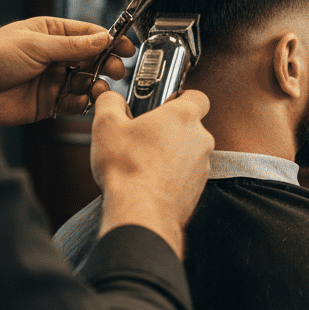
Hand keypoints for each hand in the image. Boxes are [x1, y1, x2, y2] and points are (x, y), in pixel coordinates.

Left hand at [0, 17, 135, 125]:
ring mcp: (52, 79)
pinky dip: (80, 103)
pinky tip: (81, 101)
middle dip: (105, 64)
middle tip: (115, 70)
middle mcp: (54, 55)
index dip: (109, 40)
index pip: (88, 34)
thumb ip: (73, 46)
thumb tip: (103, 39)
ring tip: (97, 88)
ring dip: (94, 85)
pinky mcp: (47, 102)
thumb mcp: (36, 45)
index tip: (125, 48)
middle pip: (91, 59)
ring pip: (85, 81)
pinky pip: (73, 103)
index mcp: (50, 33)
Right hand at [90, 90, 213, 257]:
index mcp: (183, 117)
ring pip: (189, 151)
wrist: (141, 214)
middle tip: (144, 136)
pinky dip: (173, 175)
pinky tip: (150, 180)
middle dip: (170, 129)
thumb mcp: (106, 125)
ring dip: (171, 153)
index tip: (164, 104)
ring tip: (143, 161)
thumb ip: (110, 102)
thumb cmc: (127, 170)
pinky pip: (187, 174)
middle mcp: (200, 139)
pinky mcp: (198, 188)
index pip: (196, 95)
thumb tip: (111, 98)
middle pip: (190, 125)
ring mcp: (202, 165)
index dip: (181, 97)